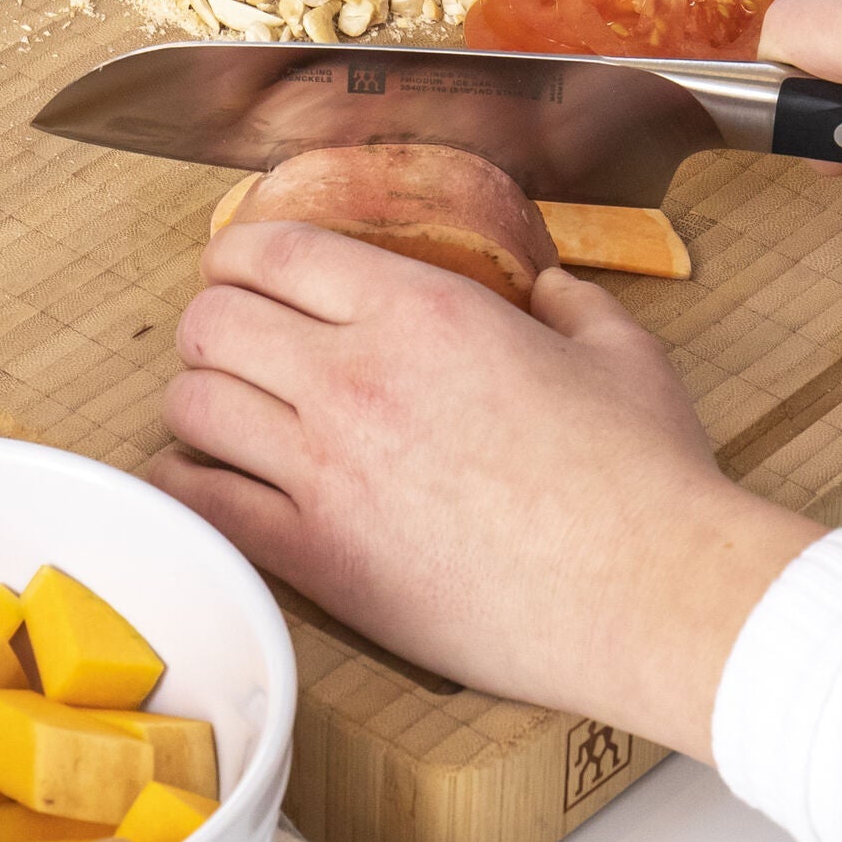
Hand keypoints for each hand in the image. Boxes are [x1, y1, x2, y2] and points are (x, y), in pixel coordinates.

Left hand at [149, 222, 819, 762]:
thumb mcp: (618, 350)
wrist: (650, 592)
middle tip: (236, 345)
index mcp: (423, 309)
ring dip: (199, 403)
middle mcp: (356, 377)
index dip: (241, 256)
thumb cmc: (644, 478)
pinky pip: (201, 503)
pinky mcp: (317, 557)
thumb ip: (567, 303)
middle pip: (210, 320)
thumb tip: (549, 289)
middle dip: (214, 323)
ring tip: (227, 416)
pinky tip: (215, 485)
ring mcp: (326, 469)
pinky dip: (191, 487)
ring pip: (191, 405)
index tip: (246, 273)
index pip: (272, 249)